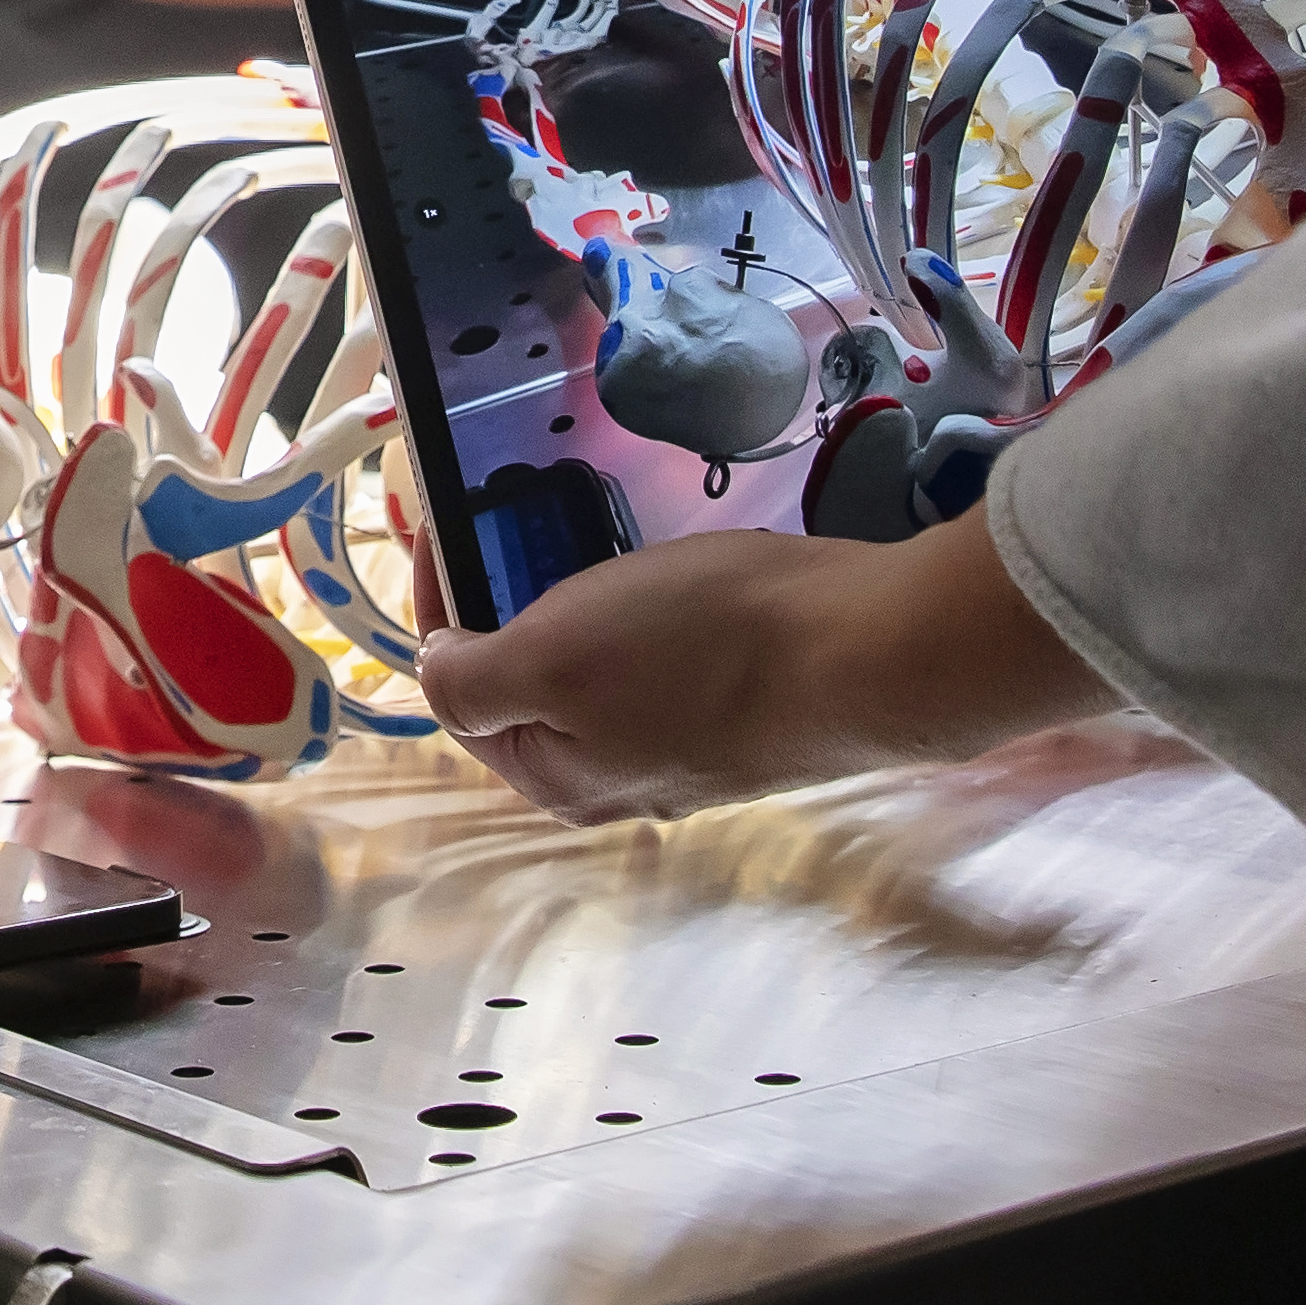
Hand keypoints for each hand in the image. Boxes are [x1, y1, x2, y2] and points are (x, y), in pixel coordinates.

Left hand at [412, 517, 1105, 821]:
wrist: (871, 652)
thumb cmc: (702, 650)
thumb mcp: (550, 659)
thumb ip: (471, 681)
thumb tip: (434, 673)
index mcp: (555, 781)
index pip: (460, 691)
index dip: (441, 603)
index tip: (444, 521)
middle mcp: (621, 783)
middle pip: (532, 687)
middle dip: (514, 606)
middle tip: (512, 521)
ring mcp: (694, 752)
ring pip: (605, 673)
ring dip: (585, 606)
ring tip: (586, 536)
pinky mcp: (753, 712)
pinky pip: (673, 659)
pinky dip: (652, 610)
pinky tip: (669, 572)